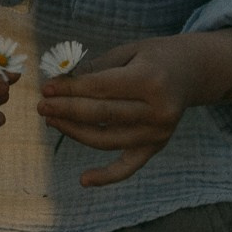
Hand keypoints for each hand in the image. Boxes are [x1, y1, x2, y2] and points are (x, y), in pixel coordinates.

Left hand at [36, 35, 198, 186]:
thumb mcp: (126, 52)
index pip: (100, 88)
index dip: (70, 89)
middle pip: (101, 115)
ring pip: (107, 139)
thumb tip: (59, 83)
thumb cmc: (152, 57)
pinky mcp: (156, 147)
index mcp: (150, 80)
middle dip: (66, 110)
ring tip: (51, 120)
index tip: (46, 88)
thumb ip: (95, 68)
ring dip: (74, 132)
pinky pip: (129, 166)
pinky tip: (83, 180)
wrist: (190, 72)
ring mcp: (159, 132)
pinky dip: (107, 176)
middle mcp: (158, 110)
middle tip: (41, 105)